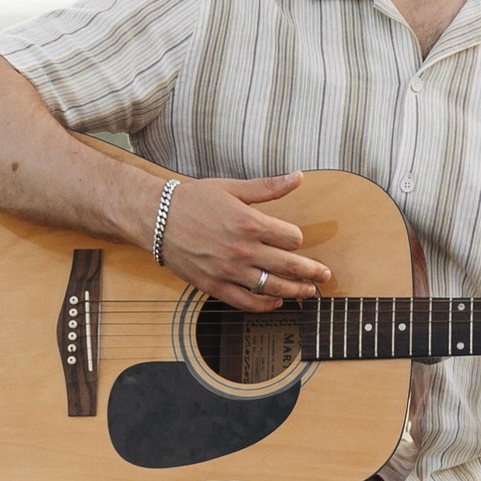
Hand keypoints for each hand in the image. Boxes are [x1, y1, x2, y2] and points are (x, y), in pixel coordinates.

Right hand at [160, 173, 333, 310]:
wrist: (155, 218)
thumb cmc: (193, 199)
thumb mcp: (232, 188)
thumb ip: (268, 186)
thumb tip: (299, 176)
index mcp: (250, 223)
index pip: (291, 238)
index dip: (297, 239)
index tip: (294, 239)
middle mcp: (242, 250)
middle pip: (290, 266)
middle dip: (312, 272)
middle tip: (325, 276)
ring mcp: (228, 270)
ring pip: (272, 288)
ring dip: (295, 292)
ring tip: (308, 293)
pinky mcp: (214, 286)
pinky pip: (246, 302)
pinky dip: (265, 304)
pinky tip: (276, 301)